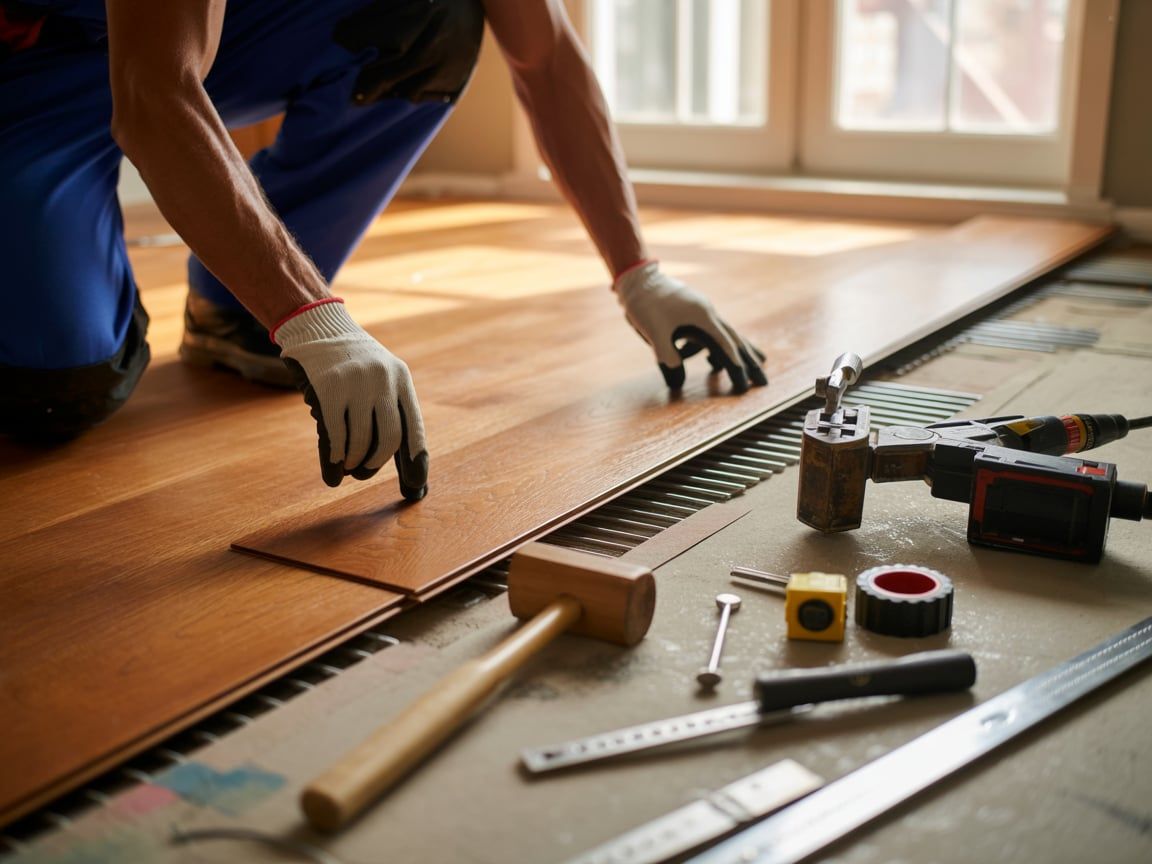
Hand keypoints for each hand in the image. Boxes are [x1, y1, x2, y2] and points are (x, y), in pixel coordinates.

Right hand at [274, 301, 428, 499]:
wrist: (318, 326)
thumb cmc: (352, 363)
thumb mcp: (379, 377)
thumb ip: (388, 412)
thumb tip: (401, 464)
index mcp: (402, 378)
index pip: (414, 425)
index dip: (416, 458)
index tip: (416, 484)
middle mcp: (383, 379)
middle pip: (389, 438)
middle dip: (376, 463)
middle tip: (364, 472)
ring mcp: (356, 383)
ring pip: (361, 440)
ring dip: (354, 461)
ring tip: (348, 464)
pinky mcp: (329, 388)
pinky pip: (337, 433)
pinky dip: (336, 454)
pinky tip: (335, 461)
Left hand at [615, 262, 767, 392]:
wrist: (638, 279)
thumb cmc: (645, 304)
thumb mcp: (654, 332)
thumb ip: (666, 356)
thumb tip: (676, 383)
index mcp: (702, 317)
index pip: (725, 346)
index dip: (735, 367)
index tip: (745, 384)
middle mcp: (708, 314)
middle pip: (735, 340)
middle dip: (750, 361)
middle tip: (763, 380)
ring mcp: (701, 312)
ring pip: (726, 335)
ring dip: (738, 353)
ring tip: (754, 366)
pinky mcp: (693, 313)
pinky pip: (710, 333)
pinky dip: (712, 349)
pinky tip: (709, 362)